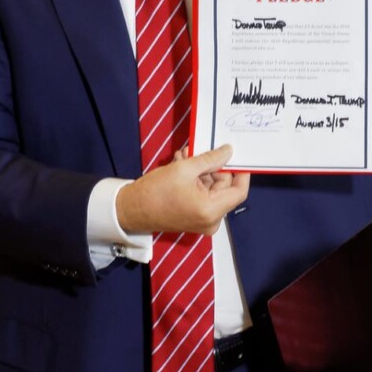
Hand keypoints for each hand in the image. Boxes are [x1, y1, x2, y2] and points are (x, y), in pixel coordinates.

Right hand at [115, 145, 249, 235]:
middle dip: (212, 167)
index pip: (239, 191)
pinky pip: (202, 195)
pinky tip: (182, 165)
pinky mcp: (194, 218)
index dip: (241, 172)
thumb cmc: (155, 192)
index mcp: (211, 211)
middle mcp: (211, 220)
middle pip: (224, 188)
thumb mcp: (185, 169)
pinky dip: (194, 180)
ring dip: (200, 170)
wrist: (130, 210)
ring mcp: (202, 221)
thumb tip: (229, 151)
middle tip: (198, 150)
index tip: (237, 155)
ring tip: (184, 157)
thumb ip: (211, 159)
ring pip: (211, 188)